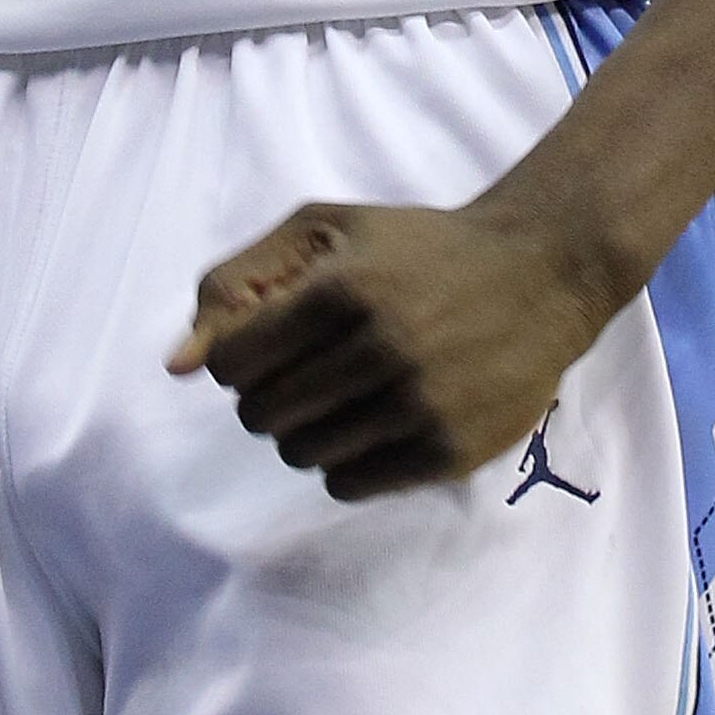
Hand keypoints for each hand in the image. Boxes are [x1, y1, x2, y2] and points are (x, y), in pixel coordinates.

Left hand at [168, 194, 607, 500]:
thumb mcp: (324, 231)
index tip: (268, 345)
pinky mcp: (449, 450)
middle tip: (308, 370)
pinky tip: (372, 422)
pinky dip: (344, 460)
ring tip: (343, 394)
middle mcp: (381, 350)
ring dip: (306, 430)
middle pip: (261, 415)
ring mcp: (419, 406)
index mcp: (341, 290)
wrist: (538, 274)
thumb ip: (237, 284)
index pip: (231, 365)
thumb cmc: (415, 248)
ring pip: (301, 454)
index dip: (237, 357)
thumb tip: (177, 364)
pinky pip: (349, 484)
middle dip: (268, 395)